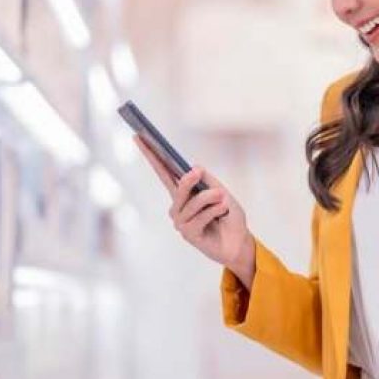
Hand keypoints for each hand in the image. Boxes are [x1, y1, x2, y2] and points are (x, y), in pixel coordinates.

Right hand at [134, 136, 254, 278]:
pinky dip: (215, 212)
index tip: (139, 136)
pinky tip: (223, 210)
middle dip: (187, 180)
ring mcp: (181, 222)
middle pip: (176, 187)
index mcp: (183, 193)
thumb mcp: (221, 193)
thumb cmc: (229, 216)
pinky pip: (201, 217)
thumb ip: (207, 181)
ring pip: (192, 203)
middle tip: (198, 171)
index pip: (163, 171)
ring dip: (210, 199)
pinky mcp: (188, 234)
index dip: (152, 155)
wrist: (239, 242)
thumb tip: (194, 168)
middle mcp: (178, 207)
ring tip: (223, 197)